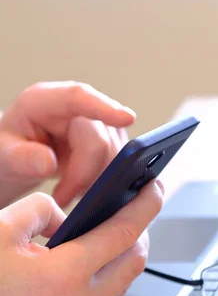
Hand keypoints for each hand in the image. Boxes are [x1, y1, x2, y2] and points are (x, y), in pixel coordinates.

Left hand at [0, 81, 135, 208]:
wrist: (20, 157)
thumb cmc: (11, 150)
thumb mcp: (4, 156)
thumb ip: (22, 158)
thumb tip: (48, 163)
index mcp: (44, 101)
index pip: (79, 98)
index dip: (105, 108)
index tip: (127, 118)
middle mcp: (76, 106)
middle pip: (99, 139)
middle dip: (84, 174)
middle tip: (62, 197)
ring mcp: (98, 121)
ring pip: (114, 154)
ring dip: (95, 179)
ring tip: (68, 190)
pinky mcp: (111, 137)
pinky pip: (118, 160)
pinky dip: (103, 178)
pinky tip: (83, 185)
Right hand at [0, 180, 163, 295]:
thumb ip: (40, 211)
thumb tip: (66, 216)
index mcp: (63, 277)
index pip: (124, 231)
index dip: (146, 204)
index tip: (155, 186)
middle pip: (136, 260)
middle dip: (140, 230)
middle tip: (131, 208)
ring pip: (124, 283)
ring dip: (124, 256)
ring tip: (108, 234)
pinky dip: (108, 279)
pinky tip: (89, 266)